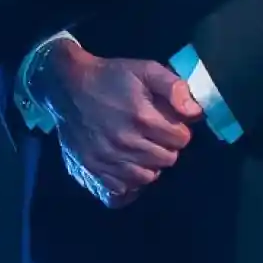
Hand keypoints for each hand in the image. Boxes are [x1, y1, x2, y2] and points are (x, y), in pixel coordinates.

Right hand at [38, 42, 202, 207]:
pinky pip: (121, 191)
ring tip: (139, 149)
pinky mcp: (91, 170)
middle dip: (165, 147)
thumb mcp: (145, 70)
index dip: (178, 130)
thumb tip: (194, 112)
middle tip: (152, 135)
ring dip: (148, 165)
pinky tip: (126, 167)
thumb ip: (174, 87)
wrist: (67, 86)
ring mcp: (106, 159)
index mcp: (142, 117)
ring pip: (147, 178)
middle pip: (167, 160)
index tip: (166, 123)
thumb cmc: (110, 77)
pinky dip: (128, 183)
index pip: (181, 139)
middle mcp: (125, 142)